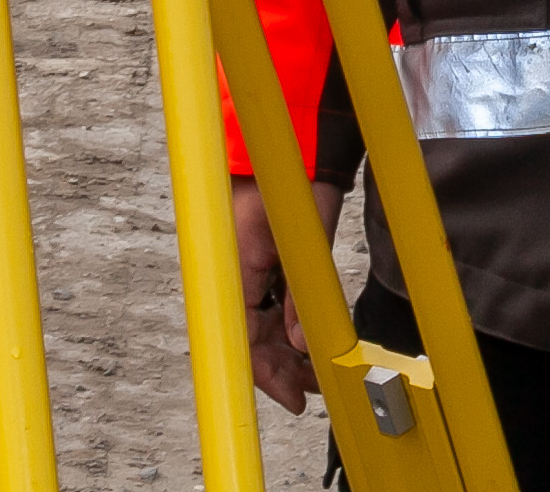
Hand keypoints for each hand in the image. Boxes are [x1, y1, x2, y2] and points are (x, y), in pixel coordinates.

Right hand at [231, 174, 343, 413]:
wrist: (296, 150)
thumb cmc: (275, 185)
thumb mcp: (285, 244)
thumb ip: (294, 295)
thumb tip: (301, 344)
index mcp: (232, 275)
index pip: (242, 340)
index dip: (266, 375)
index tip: (293, 399)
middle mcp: (243, 280)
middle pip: (257, 341)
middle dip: (284, 368)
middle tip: (315, 389)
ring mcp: (262, 274)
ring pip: (270, 329)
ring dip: (291, 353)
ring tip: (317, 373)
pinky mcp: (280, 266)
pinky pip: (283, 309)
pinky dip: (296, 329)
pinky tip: (312, 343)